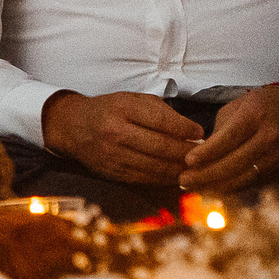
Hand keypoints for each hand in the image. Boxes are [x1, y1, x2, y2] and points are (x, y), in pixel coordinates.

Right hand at [42, 91, 203, 184]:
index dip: (184, 129)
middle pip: (160, 147)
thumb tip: (191, 130)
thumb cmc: (109, 109)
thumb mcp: (132, 99)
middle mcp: (115, 133)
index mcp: (122, 109)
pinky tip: (176, 175)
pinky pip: (145, 178)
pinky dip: (164, 178)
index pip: (161, 121)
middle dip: (186, 152)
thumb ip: (161, 112)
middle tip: (204, 153)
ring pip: (155, 167)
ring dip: (179, 168)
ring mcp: (113, 156)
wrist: (73, 127)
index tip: (200, 132)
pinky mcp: (112, 173)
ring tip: (195, 166)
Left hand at [180, 86, 278, 191]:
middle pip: (233, 163)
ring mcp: (275, 156)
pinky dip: (229, 188)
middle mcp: (268, 137)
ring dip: (215, 186)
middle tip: (183, 180)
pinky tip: (212, 189)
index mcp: (255, 116)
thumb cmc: (264, 106)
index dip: (207, 153)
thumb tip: (200, 154)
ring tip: (193, 187)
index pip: (228, 138)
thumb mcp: (239, 107)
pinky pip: (250, 184)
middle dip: (205, 175)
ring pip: (241, 179)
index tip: (188, 161)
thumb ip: (219, 130)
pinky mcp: (278, 170)